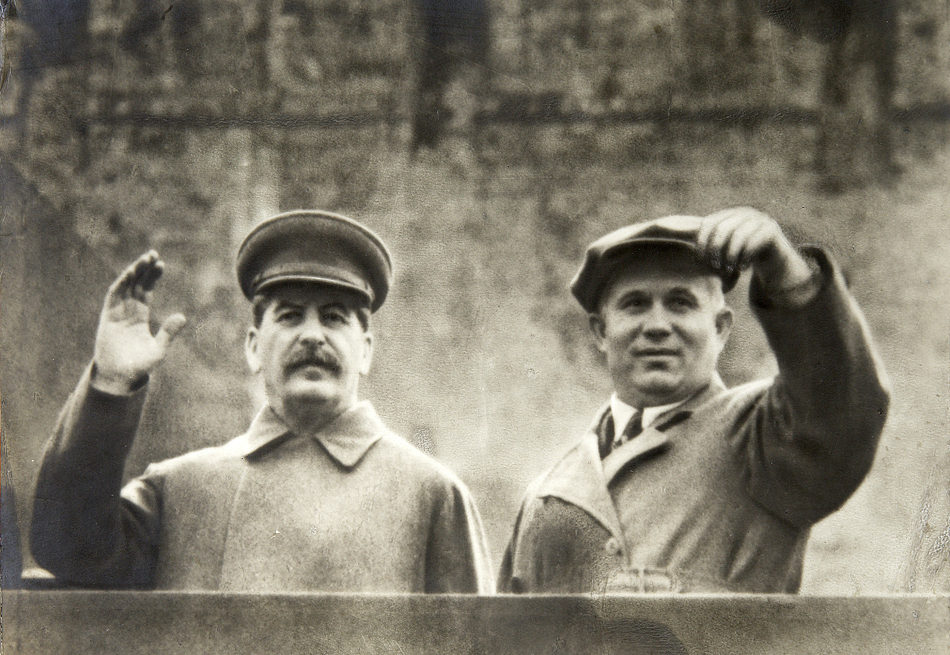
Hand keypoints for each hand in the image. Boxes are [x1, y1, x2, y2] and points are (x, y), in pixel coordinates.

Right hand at [91, 251, 186, 394]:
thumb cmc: (139, 366)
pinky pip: (113, 297)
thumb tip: (183, 316)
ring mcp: (117, 313)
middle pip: (136, 285)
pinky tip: (130, 273)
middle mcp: (128, 312)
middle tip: (153, 254)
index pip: (146, 291)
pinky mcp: (107, 318)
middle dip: (144, 269)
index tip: (161, 264)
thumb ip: (169, 332)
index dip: (152, 277)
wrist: (119, 378)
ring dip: (133, 272)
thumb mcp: (159, 348)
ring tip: (145, 259)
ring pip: (125, 287)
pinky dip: (121, 284)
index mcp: (140, 317)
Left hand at [696, 207, 817, 302]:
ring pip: (738, 236)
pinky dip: (744, 257)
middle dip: (715, 250)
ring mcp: (760, 220)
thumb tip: (669, 229)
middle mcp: (744, 213)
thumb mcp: (722, 248)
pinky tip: (742, 268)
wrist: (773, 261)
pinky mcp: (771, 231)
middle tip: (716, 266)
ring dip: (730, 256)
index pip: (709, 223)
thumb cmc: (742, 256)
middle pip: (722, 229)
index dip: (702, 241)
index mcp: (729, 214)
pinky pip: (753, 243)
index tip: (700, 259)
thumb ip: (705, 242)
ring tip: (728, 269)